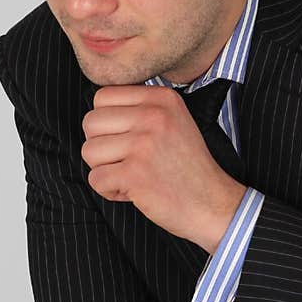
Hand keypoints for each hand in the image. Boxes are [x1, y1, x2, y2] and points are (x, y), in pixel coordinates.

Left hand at [81, 85, 245, 248]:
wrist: (213, 205)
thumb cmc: (188, 169)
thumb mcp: (174, 122)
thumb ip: (140, 109)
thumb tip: (97, 110)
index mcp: (162, 98)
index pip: (102, 97)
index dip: (106, 123)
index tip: (127, 139)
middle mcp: (153, 116)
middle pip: (90, 122)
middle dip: (101, 147)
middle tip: (125, 161)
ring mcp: (144, 145)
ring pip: (88, 151)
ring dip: (104, 170)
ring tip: (131, 176)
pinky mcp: (135, 174)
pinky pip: (95, 179)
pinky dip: (109, 191)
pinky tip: (134, 192)